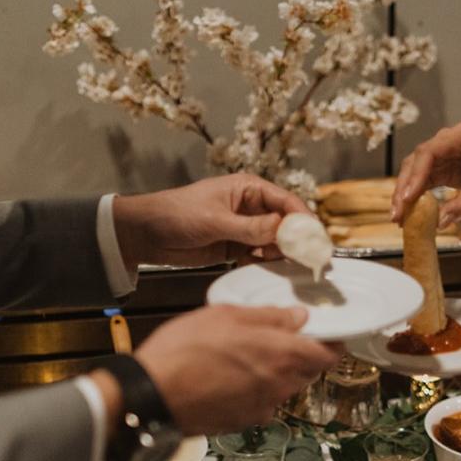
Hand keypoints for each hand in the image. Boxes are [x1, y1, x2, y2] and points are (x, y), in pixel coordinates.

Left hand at [113, 174, 309, 268]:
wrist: (145, 234)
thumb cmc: (176, 214)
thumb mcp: (215, 221)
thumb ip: (249, 228)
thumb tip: (282, 230)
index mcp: (248, 189)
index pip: (286, 202)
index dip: (303, 218)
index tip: (315, 238)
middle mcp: (251, 207)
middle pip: (285, 223)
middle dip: (298, 239)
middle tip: (312, 259)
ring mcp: (243, 229)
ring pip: (274, 242)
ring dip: (283, 254)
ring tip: (292, 269)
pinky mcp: (235, 248)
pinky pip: (259, 256)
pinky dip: (267, 264)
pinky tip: (271, 272)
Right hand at [134, 305, 337, 433]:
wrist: (152, 397)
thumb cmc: (185, 351)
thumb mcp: (227, 315)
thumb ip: (269, 317)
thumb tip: (298, 317)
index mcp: (283, 356)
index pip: (328, 355)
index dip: (331, 344)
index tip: (327, 334)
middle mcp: (279, 387)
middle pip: (306, 372)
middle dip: (301, 356)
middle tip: (280, 339)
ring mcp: (261, 409)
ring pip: (282, 389)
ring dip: (275, 374)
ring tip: (247, 356)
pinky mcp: (241, 423)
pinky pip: (259, 403)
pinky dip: (253, 390)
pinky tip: (228, 377)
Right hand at [391, 123, 460, 225]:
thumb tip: (440, 221)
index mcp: (460, 138)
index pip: (428, 153)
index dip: (415, 175)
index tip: (407, 197)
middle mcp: (446, 142)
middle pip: (415, 162)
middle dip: (404, 188)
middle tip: (397, 213)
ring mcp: (442, 154)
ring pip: (414, 171)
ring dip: (404, 193)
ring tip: (398, 216)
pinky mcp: (440, 167)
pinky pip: (421, 180)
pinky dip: (414, 195)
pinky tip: (407, 211)